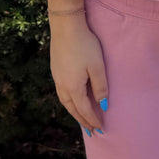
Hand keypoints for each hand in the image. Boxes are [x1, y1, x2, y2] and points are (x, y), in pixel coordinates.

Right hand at [49, 14, 107, 134]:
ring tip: (82, 120)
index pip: (84, 110)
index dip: (93, 121)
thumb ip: (100, 88)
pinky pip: (62, 94)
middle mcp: (62, 87)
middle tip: (92, 132)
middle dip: (83, 121)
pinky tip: (73, 100)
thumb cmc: (85, 45)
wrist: (65, 27)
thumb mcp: (97, 67)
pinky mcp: (55, 71)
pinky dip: (69, 103)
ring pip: (66, 103)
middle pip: (73, 110)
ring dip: (74, 113)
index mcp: (73, 88)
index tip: (101, 130)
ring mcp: (57, 79)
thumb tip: (103, 106)